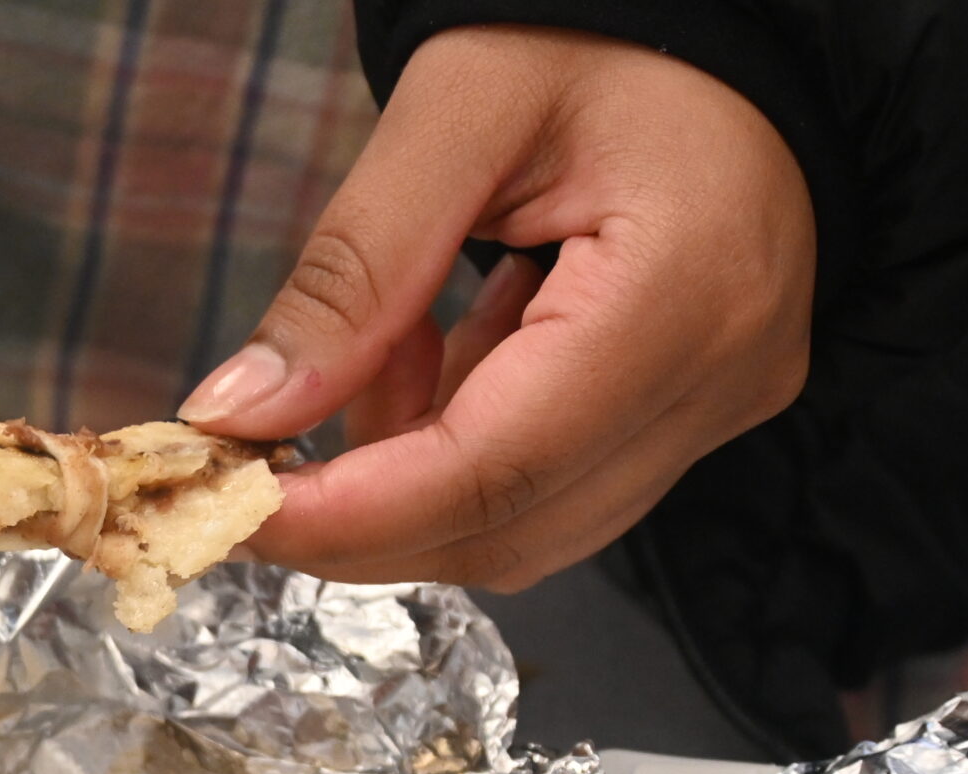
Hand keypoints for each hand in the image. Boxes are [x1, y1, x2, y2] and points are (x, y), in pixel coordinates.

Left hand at [181, 26, 813, 591]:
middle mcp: (722, 373)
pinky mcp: (695, 412)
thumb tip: (245, 411)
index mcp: (684, 289)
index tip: (246, 510)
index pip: (499, 465)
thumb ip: (352, 272)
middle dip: (368, 514)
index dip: (358, 513)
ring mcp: (719, 404)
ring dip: (413, 481)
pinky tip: (438, 358)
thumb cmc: (594, 35)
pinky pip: (556, 490)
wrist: (700, 25)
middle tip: (265, 450)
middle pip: (514, 526)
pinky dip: (461, 456)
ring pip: (529, 528)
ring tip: (381, 352)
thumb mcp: (453, 114)